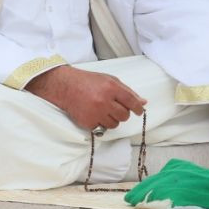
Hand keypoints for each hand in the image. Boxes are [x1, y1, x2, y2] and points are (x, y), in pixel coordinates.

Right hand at [26, 65, 145, 130]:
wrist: (65, 86)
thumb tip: (143, 102)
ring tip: (102, 110)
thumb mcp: (109, 80)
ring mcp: (95, 112)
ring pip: (114, 124)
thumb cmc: (88, 82)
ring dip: (111, 119)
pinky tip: (93, 113)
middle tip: (114, 108)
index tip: (139, 111)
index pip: (132, 102)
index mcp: (111, 87)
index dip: (138, 108)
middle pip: (124, 116)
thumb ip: (127, 91)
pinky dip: (99, 123)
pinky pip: (102, 128)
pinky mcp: (88, 122)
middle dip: (122, 113)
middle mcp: (104, 100)